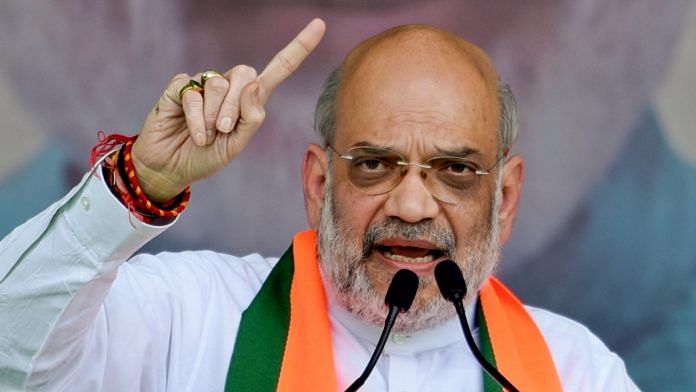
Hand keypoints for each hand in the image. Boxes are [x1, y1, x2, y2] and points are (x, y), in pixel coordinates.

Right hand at [130, 19, 325, 202]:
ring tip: (206, 135)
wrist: (171, 168)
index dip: (298, 48)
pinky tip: (194, 134)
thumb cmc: (205, 157)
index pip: (278, 68)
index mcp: (250, 100)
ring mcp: (204, 84)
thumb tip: (252, 85)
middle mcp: (229, 86)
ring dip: (213, 116)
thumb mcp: (236, 145)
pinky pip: (193, 93)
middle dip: (235, 106)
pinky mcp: (181, 87)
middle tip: (223, 129)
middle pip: (246, 73)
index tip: (320, 25)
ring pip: (219, 84)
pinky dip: (195, 118)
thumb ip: (251, 118)